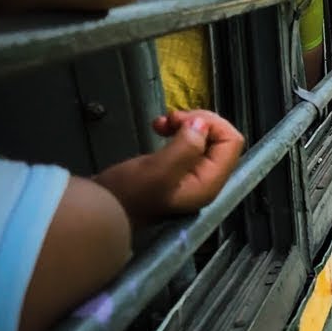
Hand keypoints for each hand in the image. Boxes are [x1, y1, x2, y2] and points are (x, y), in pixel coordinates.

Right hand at [94, 111, 244, 221]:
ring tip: (162, 123)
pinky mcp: (176, 169)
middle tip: (170, 119)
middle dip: (198, 122)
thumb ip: (185, 147)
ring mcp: (192, 175)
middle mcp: (206, 180)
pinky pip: (188, 142)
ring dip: (186, 124)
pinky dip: (176, 130)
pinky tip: (158, 127)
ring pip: (205, 137)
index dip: (212, 124)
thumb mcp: (156, 170)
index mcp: (209, 182)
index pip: (232, 142)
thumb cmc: (126, 194)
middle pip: (221, 138)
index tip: (183, 121)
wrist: (100, 210)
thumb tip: (202, 124)